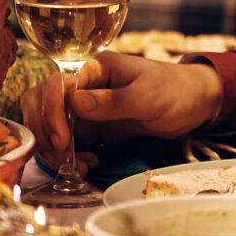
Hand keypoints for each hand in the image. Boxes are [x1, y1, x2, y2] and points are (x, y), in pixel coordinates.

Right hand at [20, 51, 221, 180]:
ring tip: (76, 167)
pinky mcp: (91, 128)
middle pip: (41, 103)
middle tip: (62, 159)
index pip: (56, 86)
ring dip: (54, 148)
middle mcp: (83, 85)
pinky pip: (67, 141)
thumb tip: (74, 103)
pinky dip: (69, 156)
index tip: (63, 142)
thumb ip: (112, 101)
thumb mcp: (148, 96)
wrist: (194, 104)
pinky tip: (87, 165)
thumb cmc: (174, 91)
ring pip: (49, 125)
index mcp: (95, 68)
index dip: (51, 114)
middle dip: (45, 134)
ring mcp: (85, 107)